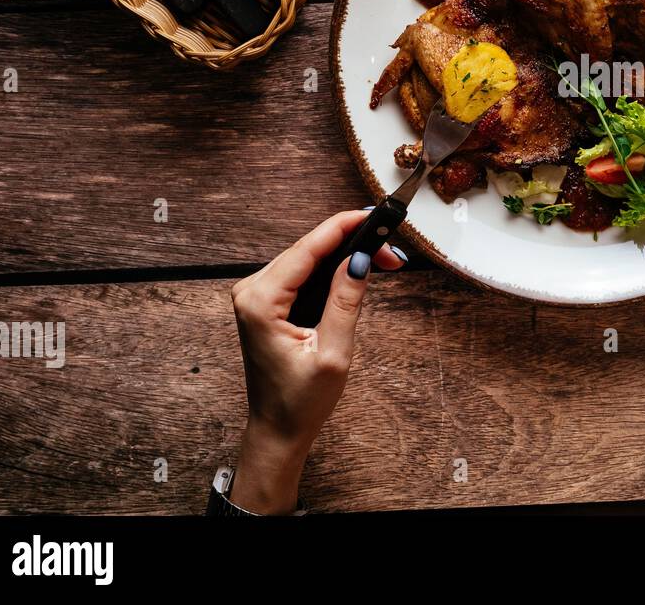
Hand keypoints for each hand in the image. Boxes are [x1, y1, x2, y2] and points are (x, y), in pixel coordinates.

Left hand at [228, 210, 404, 513]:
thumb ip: (345, 302)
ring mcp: (256, 295)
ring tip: (384, 259)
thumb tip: (361, 260)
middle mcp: (251, 291)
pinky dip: (331, 268)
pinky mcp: (265, 301)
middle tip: (393, 252)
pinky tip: (357, 269)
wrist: (277, 430)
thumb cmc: (300, 401)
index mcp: (261, 302)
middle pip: (309, 249)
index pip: (308, 249)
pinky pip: (302, 272)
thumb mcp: (334, 353)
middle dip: (352, 243)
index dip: (344, 226)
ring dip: (345, 255)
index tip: (375, 215)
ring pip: (307, 258)